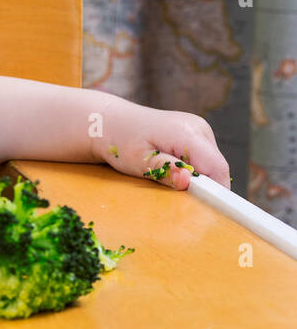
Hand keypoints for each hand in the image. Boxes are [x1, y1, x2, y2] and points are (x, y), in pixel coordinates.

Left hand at [91, 99, 229, 189]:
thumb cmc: (120, 141)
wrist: (110, 122)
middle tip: (173, 188)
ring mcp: (199, 127)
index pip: (217, 167)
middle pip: (216, 166)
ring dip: (195, 174)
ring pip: (211, 162)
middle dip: (202, 183)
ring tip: (165, 170)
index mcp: (186, 132)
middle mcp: (198, 127)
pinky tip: (168, 163)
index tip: (205, 206)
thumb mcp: (138, 161)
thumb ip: (164, 171)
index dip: (215, 190)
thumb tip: (187, 181)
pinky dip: (191, 166)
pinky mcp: (196, 132)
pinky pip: (203, 156)